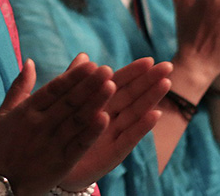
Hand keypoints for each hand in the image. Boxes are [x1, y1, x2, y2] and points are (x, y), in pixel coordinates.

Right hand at [0, 55, 113, 195]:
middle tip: (107, 70)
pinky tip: (106, 119)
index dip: (72, 76)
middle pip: (68, 102)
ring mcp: (52, 144)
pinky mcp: (62, 162)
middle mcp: (40, 125)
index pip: (54, 89)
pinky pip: (79, 145)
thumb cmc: (6, 144)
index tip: (90, 63)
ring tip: (111, 87)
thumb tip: (30, 61)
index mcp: (28, 111)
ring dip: (95, 103)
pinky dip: (92, 132)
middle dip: (89, 85)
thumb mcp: (6, 112)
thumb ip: (19, 86)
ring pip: (77, 121)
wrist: (4, 182)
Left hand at [58, 58, 172, 191]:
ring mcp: (114, 135)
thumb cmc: (61, 131)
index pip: (118, 83)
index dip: (133, 72)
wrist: (52, 165)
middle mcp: (110, 117)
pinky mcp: (113, 154)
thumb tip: (83, 55)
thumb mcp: (65, 103)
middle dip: (149, 81)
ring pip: (135, 113)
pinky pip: (128, 138)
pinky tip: (156, 114)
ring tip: (165, 83)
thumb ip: (74, 80)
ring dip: (151, 99)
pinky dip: (142, 127)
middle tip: (168, 66)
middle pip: (132, 96)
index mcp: (99, 102)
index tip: (150, 59)